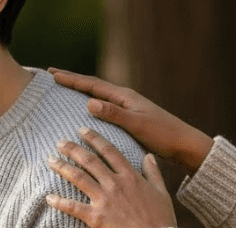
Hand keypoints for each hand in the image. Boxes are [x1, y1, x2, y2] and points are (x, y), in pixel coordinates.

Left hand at [45, 127, 176, 227]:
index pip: (109, 151)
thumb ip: (153, 172)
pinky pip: (73, 207)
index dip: (94, 138)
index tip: (82, 130)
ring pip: (78, 177)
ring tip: (50, 160)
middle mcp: (115, 184)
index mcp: (130, 176)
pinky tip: (48, 197)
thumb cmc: (161, 219)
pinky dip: (59, 202)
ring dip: (62, 167)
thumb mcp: (161, 191)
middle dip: (72, 148)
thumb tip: (148, 155)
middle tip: (59, 142)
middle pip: (89, 160)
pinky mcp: (95, 218)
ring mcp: (104, 200)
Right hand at [48, 68, 213, 171]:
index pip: (93, 85)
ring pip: (98, 97)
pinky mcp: (129, 120)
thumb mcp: (136, 124)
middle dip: (73, 81)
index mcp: (125, 97)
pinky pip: (104, 109)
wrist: (183, 144)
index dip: (72, 79)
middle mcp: (124, 100)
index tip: (53, 74)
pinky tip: (84, 112)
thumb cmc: (162, 134)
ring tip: (63, 90)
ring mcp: (127, 109)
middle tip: (52, 76)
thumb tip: (89, 102)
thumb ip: (114, 113)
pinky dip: (91, 106)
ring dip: (80, 92)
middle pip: (93, 87)